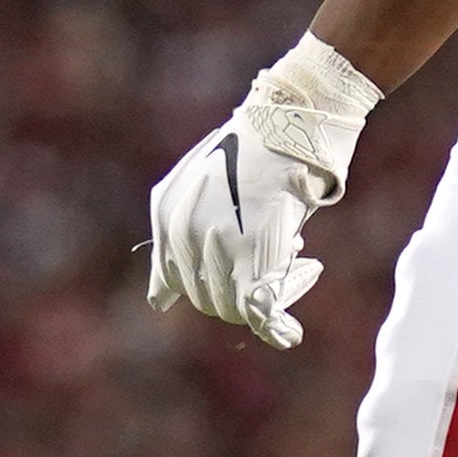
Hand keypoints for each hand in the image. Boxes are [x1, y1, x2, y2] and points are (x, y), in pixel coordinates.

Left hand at [145, 36, 384, 346]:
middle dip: (243, 289)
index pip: (175, 280)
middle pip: (206, 296)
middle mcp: (181, 233)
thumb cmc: (259, 147)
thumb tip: (156, 302)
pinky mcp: (252, 256)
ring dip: (265, 300)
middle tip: (285, 264)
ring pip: (233, 306)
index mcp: (165, 213)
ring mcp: (215, 246)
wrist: (290, 121)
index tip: (242, 276)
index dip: (212, 284)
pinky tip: (289, 334)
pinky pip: (258, 311)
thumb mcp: (204, 183)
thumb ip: (182, 234)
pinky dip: (275, 328)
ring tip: (301, 268)